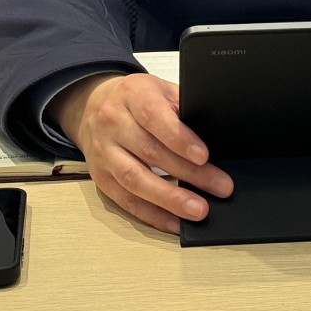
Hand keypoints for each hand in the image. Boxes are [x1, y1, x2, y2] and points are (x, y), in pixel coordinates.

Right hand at [51, 71, 233, 234]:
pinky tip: (176, 222)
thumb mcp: (159, 89)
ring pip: (136, 181)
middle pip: (150, 152)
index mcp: (131, 94)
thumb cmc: (135, 98)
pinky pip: (127, 201)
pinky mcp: (101, 178)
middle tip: (219, 187)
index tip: (204, 156)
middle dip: (188, 173)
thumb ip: (182, 107)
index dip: (179, 137)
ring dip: (170, 199)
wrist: (92, 106)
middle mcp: (113, 123)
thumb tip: (213, 137)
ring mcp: (104, 153)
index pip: (153, 116)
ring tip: (198, 210)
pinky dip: (153, 215)